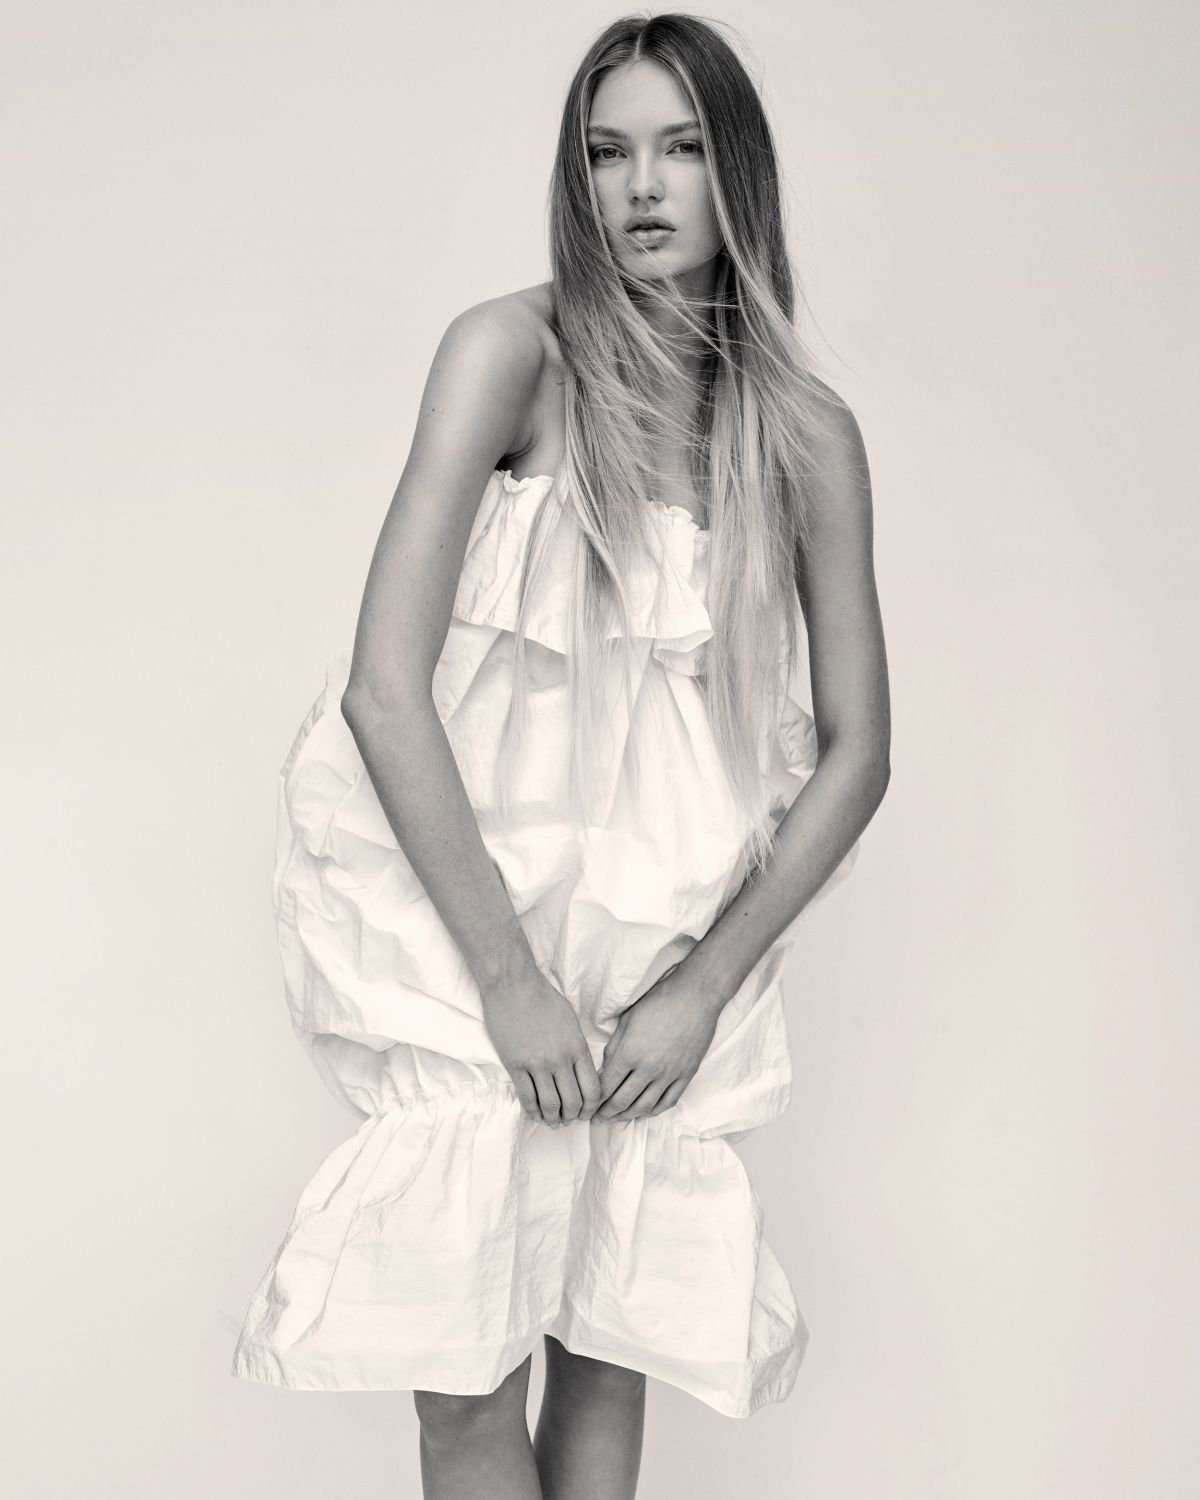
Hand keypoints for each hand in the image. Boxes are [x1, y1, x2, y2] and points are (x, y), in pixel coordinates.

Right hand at [481, 969, 602, 1126]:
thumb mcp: (571, 1021)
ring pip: (550, 1104)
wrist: (513, 985)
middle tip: (569, 1119)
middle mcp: (560, 1059)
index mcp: (578, 1047)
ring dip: (553, 1117)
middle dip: (573, 1116)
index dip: (591, 1107)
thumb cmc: (543, 998)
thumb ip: (577, 1046)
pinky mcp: (516, 1065)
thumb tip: (580, 1069)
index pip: (593, 1089)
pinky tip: (534, 1114)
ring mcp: (537, 1064)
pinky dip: (533, 1111)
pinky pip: (527, 1097)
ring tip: (553, 1120)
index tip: (586, 1112)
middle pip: (573, 1101)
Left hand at [595, 966, 722, 1122]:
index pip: (606, 1085)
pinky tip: (645, 1111)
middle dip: (607, 1112)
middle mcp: (648, 1069)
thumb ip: (615, 1046)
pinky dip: (654, 1110)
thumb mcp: (628, 1019)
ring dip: (628, 1115)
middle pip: (623, 1100)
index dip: (595, 1098)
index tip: (588, 1104)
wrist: (695, 996)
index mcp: (629, 1053)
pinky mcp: (686, 1075)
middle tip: (598, 1118)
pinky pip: (668, 1101)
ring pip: (645, 1106)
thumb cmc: (659, 1001)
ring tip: (618, 1118)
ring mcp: (669, 1074)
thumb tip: (607, 1067)